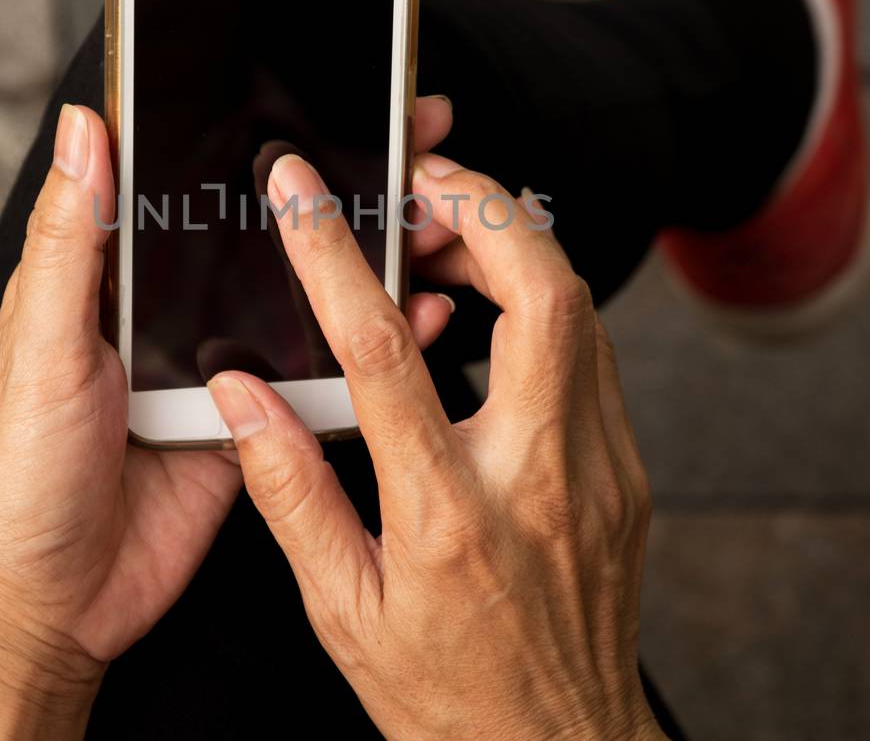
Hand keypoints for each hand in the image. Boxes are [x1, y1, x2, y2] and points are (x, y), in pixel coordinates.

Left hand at [0, 96, 458, 739]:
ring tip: (437, 210)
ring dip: (365, 251)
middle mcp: (166, 306)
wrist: (47, 609)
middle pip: (258, 223)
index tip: (307, 68)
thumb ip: (69, 244)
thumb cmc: (14, 479)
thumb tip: (86, 125)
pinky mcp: (255, 421)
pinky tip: (422, 316)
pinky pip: (322, 370)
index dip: (240, 117)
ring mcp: (217, 362)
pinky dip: (372, 341)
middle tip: (407, 125)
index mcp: (105, 273)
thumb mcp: (35, 349)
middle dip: (333, 173)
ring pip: (301, 290)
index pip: (178, 171)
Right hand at [207, 152, 666, 740]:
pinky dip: (543, 302)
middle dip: (483, 207)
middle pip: (542, 294)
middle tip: (421, 179)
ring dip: (514, 246)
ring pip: (581, 310)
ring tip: (444, 233)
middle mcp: (541, 476)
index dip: (335, 256)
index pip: (387, 350)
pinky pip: (593, 353)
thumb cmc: (449, 695)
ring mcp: (599, 470)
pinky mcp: (625, 472)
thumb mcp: (342, 610)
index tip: (301, 196)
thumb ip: (289, 492)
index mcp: (449, 514)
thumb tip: (244, 395)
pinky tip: (493, 307)